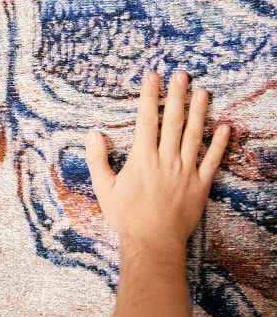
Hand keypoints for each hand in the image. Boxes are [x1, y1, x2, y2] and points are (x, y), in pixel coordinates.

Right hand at [84, 71, 230, 250]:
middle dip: (177, 95)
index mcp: (143, 159)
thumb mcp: (104, 189)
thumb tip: (92, 135)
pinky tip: (224, 128)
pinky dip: (219, 144)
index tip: (152, 77)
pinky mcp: (200, 185)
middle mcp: (166, 160)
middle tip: (181, 74)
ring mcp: (186, 171)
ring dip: (199, 112)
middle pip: (173, 121)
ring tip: (202, 92)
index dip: (150, 96)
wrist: (153, 242)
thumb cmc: (127, 217)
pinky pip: (212, 161)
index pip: (147, 119)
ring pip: (194, 135)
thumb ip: (97, 160)